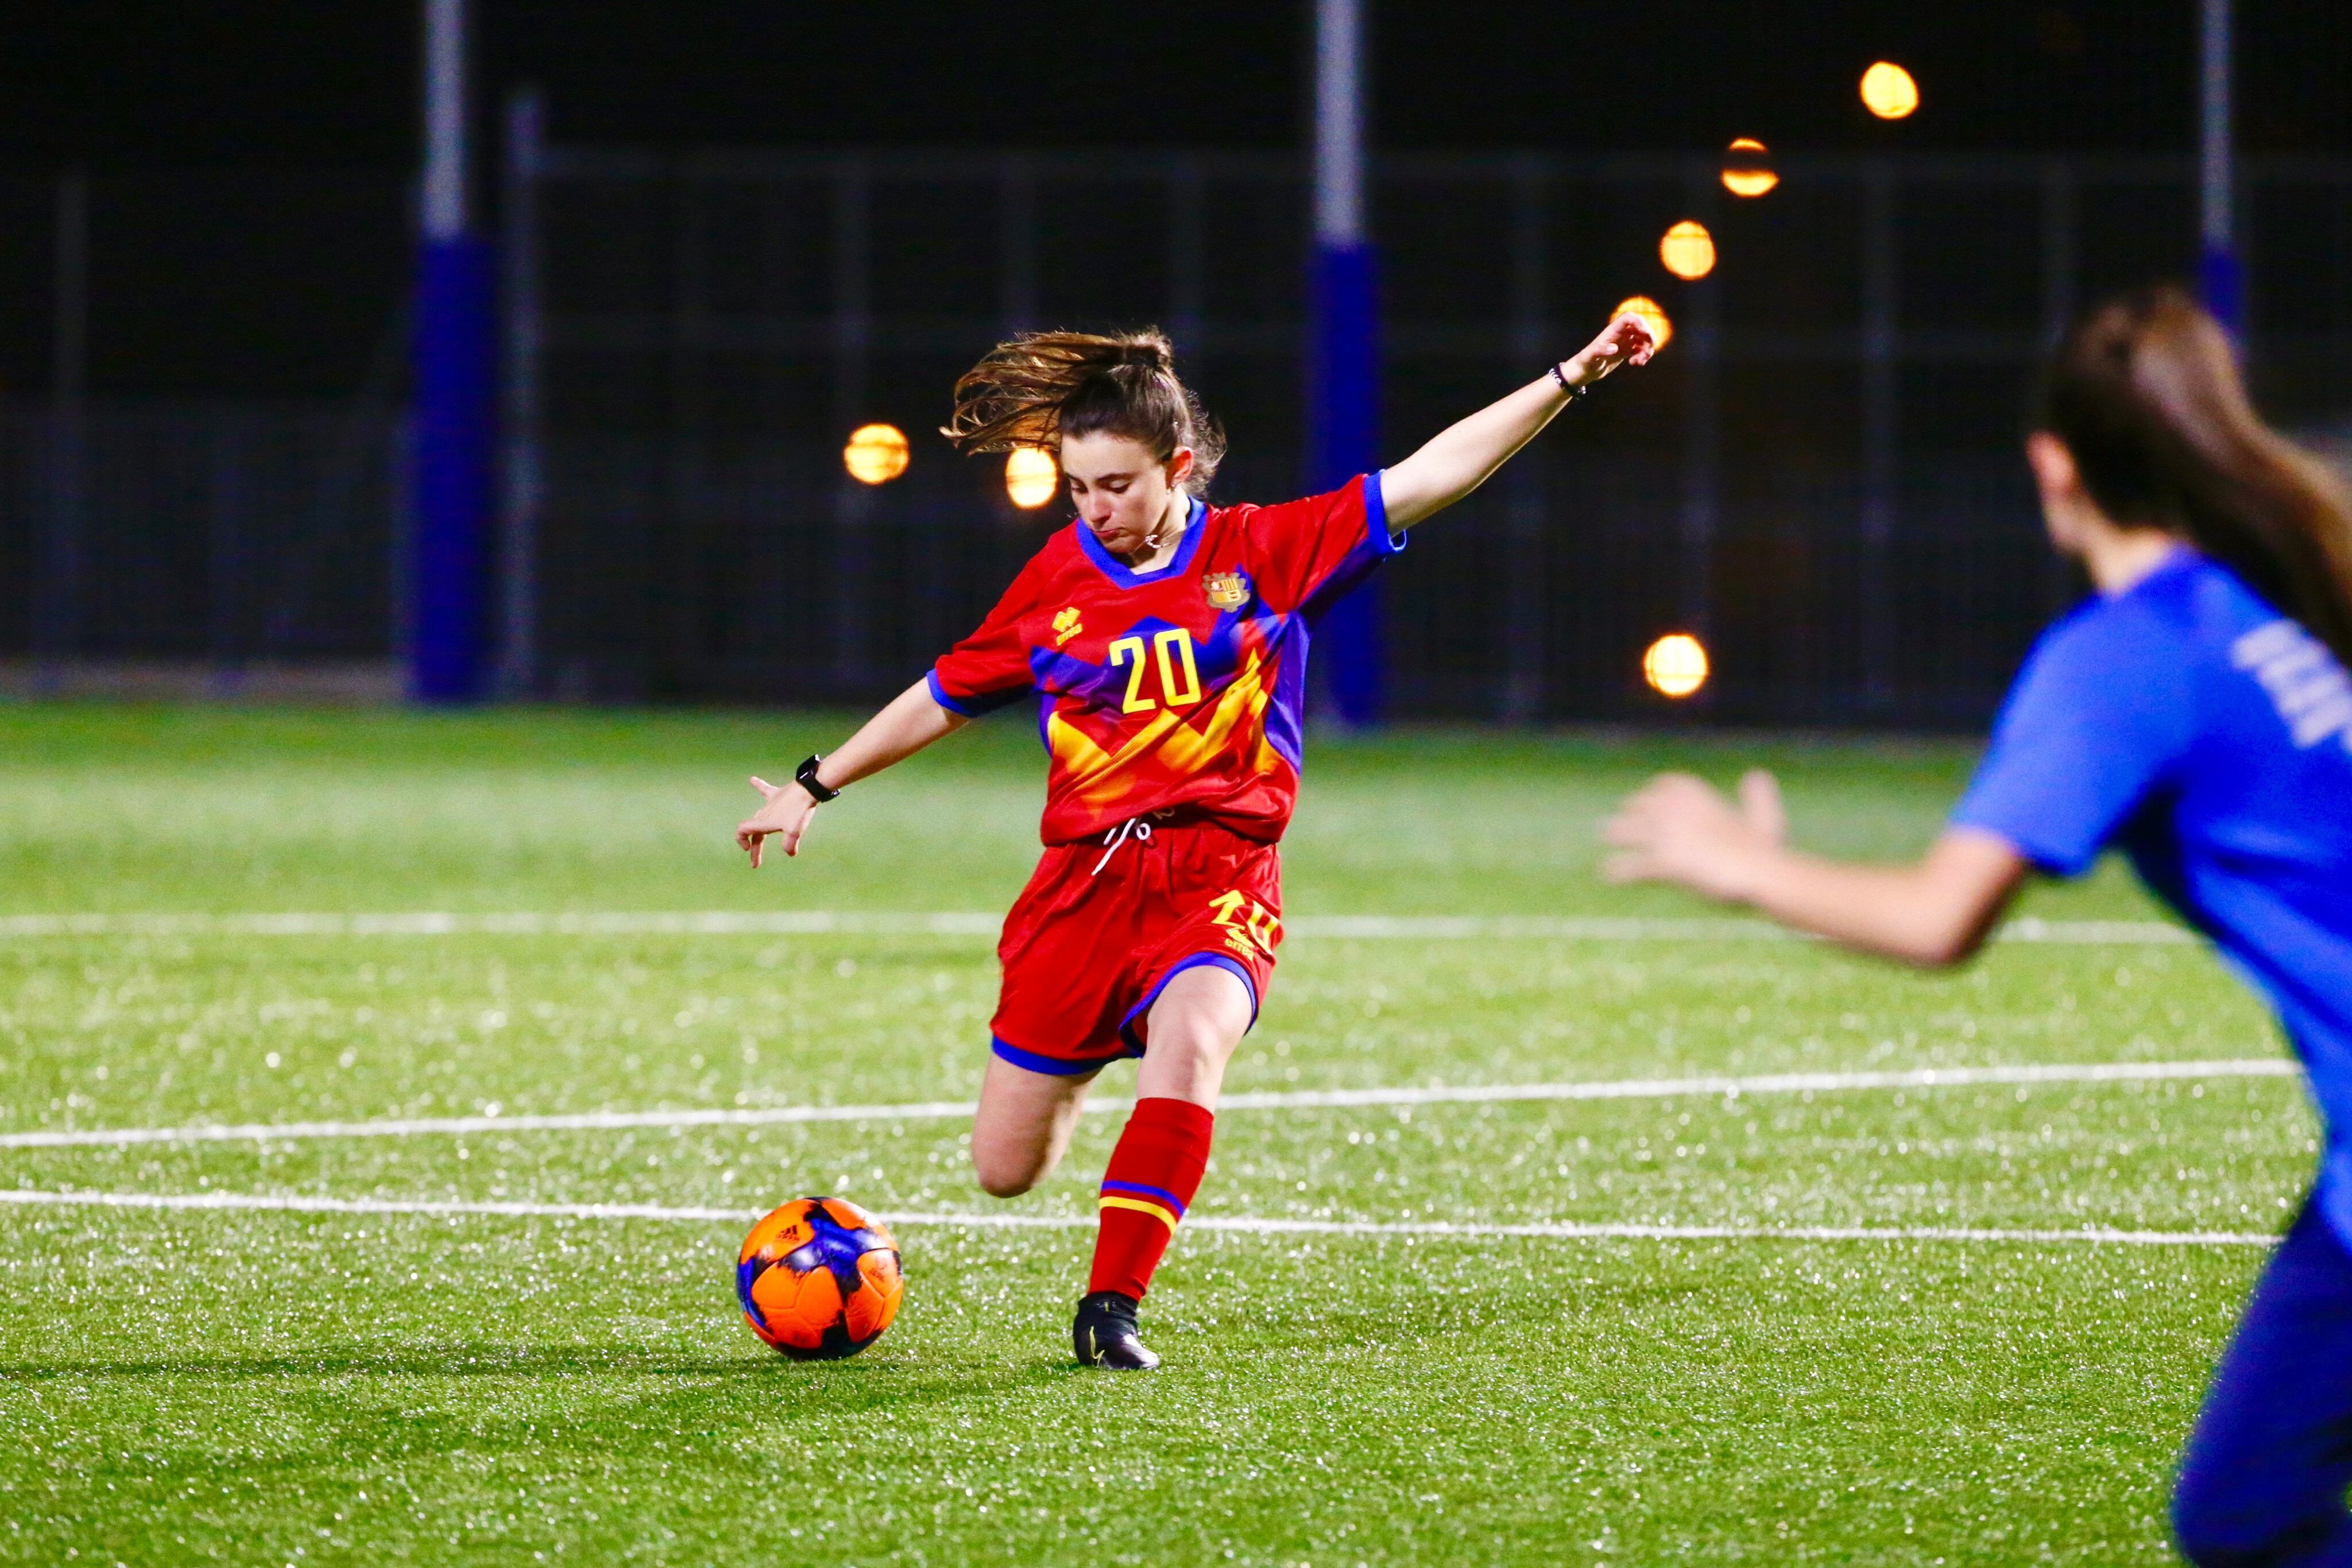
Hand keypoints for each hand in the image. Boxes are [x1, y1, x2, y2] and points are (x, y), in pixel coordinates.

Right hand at [736, 775, 818, 867]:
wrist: (807, 789)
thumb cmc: (799, 811)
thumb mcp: (794, 832)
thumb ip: (789, 845)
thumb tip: (790, 852)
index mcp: (763, 822)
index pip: (743, 831)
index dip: (741, 840)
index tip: (747, 849)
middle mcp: (763, 813)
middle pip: (753, 831)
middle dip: (753, 847)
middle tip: (756, 863)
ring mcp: (770, 803)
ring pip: (758, 817)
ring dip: (756, 830)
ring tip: (754, 839)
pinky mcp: (778, 794)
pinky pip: (765, 790)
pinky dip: (758, 786)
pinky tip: (752, 779)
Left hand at [1562, 313, 1657, 386]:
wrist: (1584, 371)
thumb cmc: (1585, 362)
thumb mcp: (1591, 356)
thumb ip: (1601, 350)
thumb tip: (1614, 348)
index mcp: (1613, 330)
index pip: (1629, 318)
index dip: (1639, 322)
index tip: (1645, 334)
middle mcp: (1620, 334)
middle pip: (1641, 327)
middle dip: (1648, 337)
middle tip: (1648, 351)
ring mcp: (1624, 342)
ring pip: (1643, 340)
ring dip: (1647, 349)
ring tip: (1640, 362)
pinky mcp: (1626, 351)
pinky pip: (1640, 349)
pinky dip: (1643, 356)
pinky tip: (1636, 364)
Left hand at [1603, 769, 1785, 901]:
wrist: (1759, 871)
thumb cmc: (1764, 848)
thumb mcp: (1765, 815)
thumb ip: (1757, 795)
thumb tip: (1756, 775)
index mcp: (1696, 794)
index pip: (1663, 785)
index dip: (1653, 793)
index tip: (1647, 800)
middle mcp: (1675, 808)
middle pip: (1640, 806)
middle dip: (1631, 814)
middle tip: (1621, 823)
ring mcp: (1666, 834)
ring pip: (1628, 830)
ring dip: (1616, 833)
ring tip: (1607, 836)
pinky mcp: (1663, 861)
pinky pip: (1633, 865)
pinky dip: (1620, 870)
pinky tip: (1609, 875)